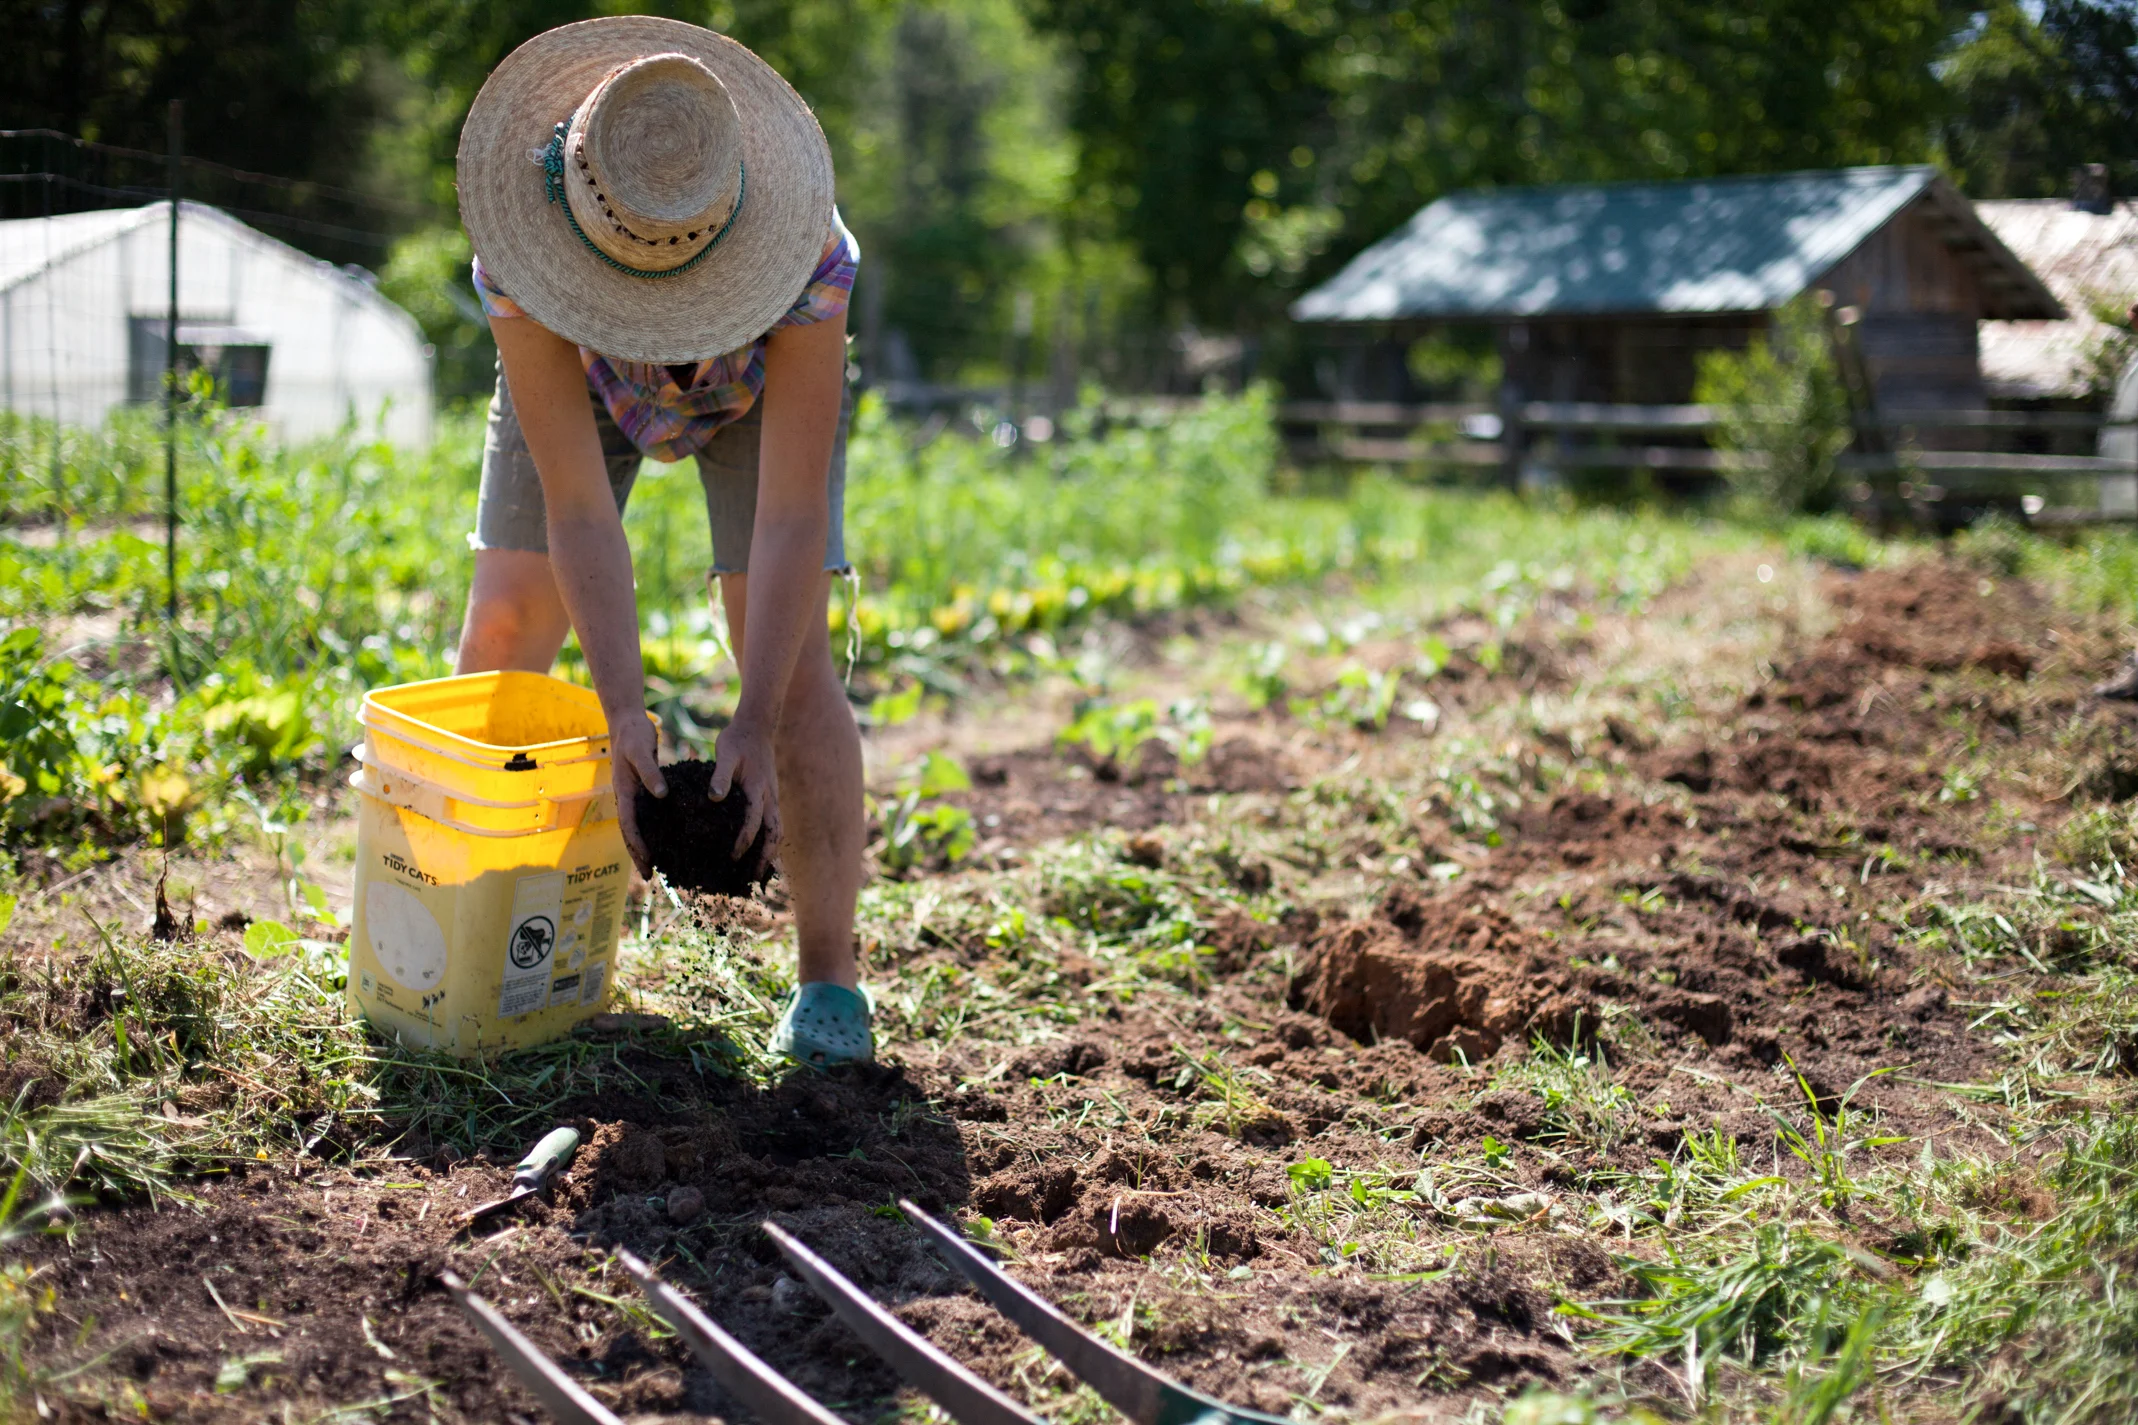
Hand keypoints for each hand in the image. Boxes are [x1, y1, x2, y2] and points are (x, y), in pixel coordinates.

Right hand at [609, 708, 664, 877]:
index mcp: (624, 791)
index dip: (637, 845)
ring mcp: (635, 795)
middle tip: (650, 876)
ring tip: (658, 865)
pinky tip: (668, 838)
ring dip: (646, 846)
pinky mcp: (644, 790)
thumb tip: (661, 795)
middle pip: (631, 833)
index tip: (647, 862)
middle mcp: (627, 797)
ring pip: (639, 826)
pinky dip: (655, 829)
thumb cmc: (634, 735)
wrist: (629, 721)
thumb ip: (651, 772)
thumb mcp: (641, 751)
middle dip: (639, 854)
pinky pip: (649, 815)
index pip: (628, 825)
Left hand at [709, 715, 780, 865]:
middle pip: (774, 833)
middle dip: (766, 857)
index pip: (754, 822)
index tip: (733, 857)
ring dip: (770, 852)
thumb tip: (714, 797)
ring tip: (759, 871)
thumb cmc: (737, 740)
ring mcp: (773, 797)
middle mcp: (770, 796)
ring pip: (778, 830)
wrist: (757, 725)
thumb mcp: (724, 753)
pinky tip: (759, 849)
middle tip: (753, 877)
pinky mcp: (770, 796)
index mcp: (757, 788)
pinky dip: (769, 839)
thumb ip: (720, 776)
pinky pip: (774, 822)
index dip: (744, 842)